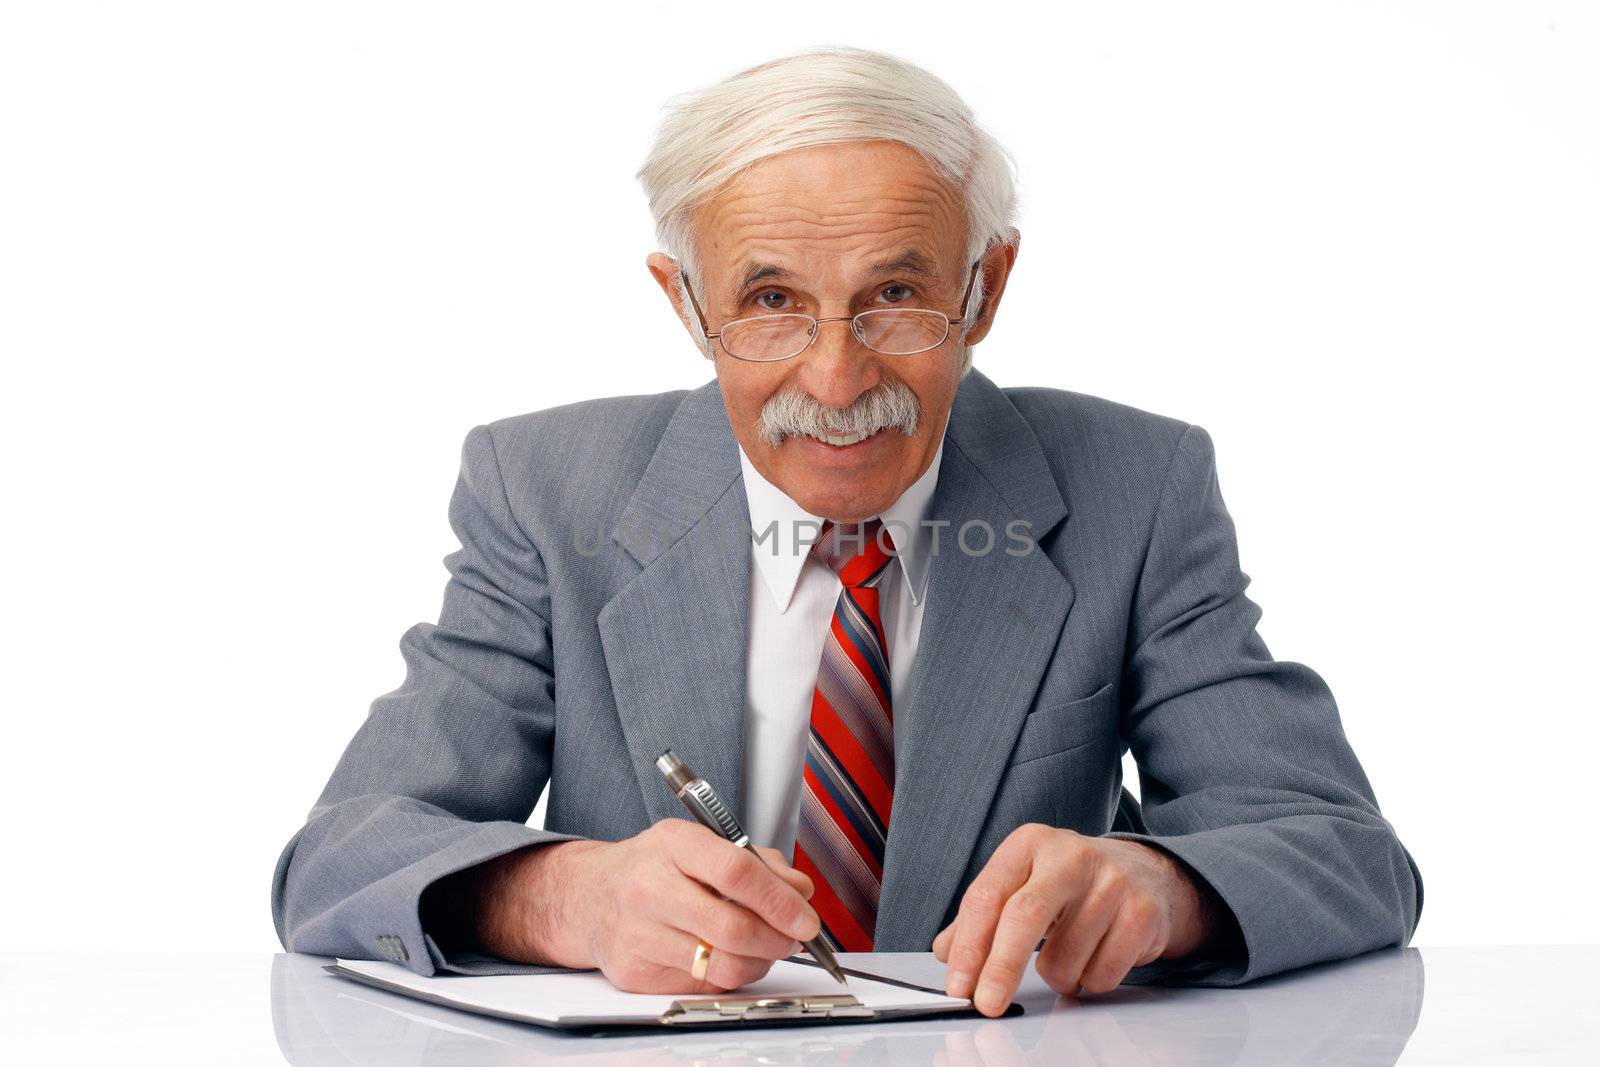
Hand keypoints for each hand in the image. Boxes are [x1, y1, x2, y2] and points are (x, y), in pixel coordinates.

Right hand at [472, 819, 819, 993]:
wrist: (589, 896)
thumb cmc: (655, 867)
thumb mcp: (702, 844)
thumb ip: (757, 863)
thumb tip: (800, 893)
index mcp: (672, 844)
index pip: (736, 871)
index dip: (779, 900)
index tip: (805, 917)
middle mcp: (649, 887)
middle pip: (732, 927)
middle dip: (777, 939)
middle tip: (793, 937)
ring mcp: (637, 934)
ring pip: (722, 966)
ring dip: (759, 963)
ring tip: (764, 948)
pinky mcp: (633, 973)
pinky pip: (702, 986)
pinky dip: (728, 976)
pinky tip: (727, 957)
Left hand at [931, 823, 1217, 1015]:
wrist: (1146, 874)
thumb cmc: (1072, 882)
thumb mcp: (1023, 882)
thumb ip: (982, 916)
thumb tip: (946, 953)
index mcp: (1030, 843)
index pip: (987, 896)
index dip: (968, 946)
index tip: (958, 985)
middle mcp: (1070, 855)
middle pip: (1024, 917)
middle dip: (1000, 968)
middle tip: (987, 1003)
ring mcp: (1111, 882)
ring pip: (1065, 958)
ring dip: (1056, 978)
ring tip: (1066, 957)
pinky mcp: (1141, 913)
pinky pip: (1101, 974)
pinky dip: (1089, 981)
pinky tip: (1096, 956)